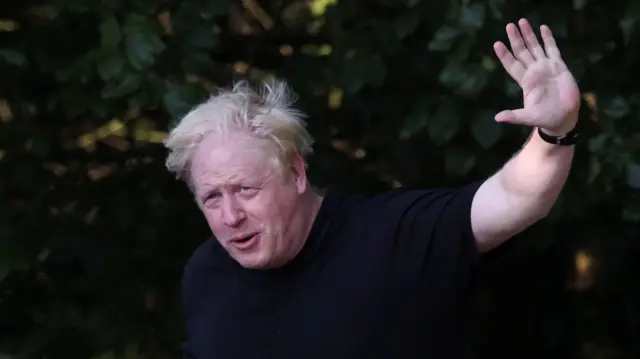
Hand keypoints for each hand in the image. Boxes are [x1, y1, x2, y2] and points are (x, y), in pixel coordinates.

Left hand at [493, 19, 580, 134]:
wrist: (564, 117)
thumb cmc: (545, 118)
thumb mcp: (528, 117)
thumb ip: (514, 116)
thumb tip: (497, 118)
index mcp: (525, 81)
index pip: (512, 65)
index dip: (505, 55)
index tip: (497, 44)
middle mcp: (534, 72)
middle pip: (522, 52)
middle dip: (515, 39)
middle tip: (509, 25)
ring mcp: (546, 67)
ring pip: (535, 47)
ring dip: (529, 35)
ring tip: (522, 21)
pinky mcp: (559, 66)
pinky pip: (553, 49)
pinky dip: (548, 39)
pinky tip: (543, 28)